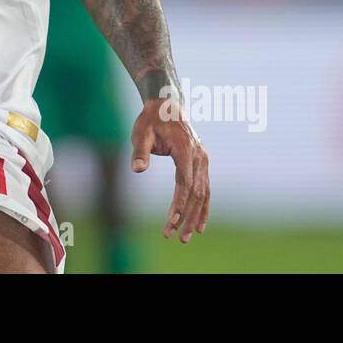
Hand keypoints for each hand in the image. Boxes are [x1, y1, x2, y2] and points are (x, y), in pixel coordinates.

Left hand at [130, 96, 209, 242]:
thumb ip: (140, 151)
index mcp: (185, 148)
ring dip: (196, 216)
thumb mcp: (141, 133)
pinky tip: (199, 224)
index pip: (184, 181)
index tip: (172, 221)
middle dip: (187, 216)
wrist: (166, 105)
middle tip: (176, 237)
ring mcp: (203, 159)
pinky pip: (205, 189)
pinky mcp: (202, 163)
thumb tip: (137, 170)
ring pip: (203, 193)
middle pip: (196, 192)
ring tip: (186, 237)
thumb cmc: (151, 120)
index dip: (179, 203)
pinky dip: (203, 207)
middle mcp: (199, 155)